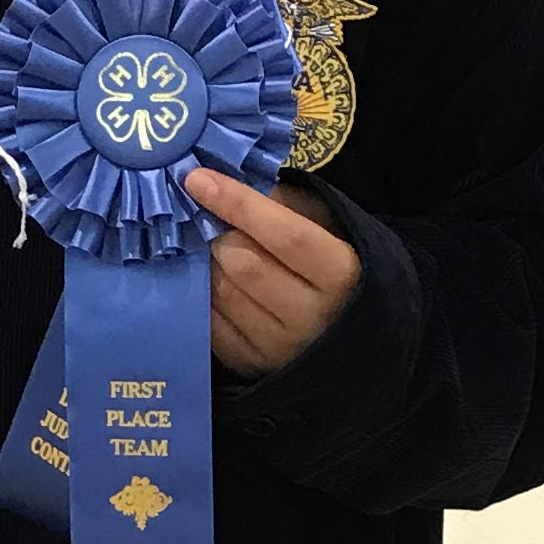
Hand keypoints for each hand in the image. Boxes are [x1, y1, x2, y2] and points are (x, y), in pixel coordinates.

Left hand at [184, 167, 362, 374]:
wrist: (347, 331)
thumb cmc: (330, 263)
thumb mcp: (322, 223)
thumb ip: (279, 203)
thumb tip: (222, 182)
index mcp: (340, 275)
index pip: (285, 235)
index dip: (239, 203)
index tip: (197, 179)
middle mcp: (311, 317)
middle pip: (244, 264)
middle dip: (216, 234)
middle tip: (203, 216)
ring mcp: (279, 347)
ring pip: (221, 294)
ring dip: (205, 263)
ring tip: (204, 246)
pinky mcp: (251, 364)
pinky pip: (209, 323)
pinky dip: (200, 295)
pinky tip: (206, 278)